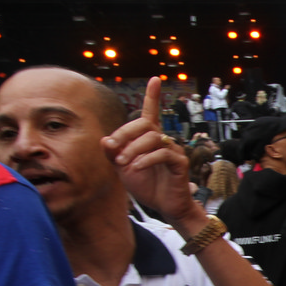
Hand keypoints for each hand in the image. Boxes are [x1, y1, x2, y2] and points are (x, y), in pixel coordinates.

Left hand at [103, 77, 205, 229]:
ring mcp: (173, 150)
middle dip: (126, 134)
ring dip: (133, 150)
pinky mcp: (179, 163)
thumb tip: (105, 140)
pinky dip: (145, 160)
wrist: (164, 206)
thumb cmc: (146, 185)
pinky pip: (162, 154)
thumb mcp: (123, 168)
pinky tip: (135, 169)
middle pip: (145, 124)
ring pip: (152, 138)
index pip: (151, 113)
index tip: (155, 79)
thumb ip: (113, 154)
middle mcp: (163, 140)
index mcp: (149, 138)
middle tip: (115, 151)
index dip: (153, 96)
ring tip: (124, 164)